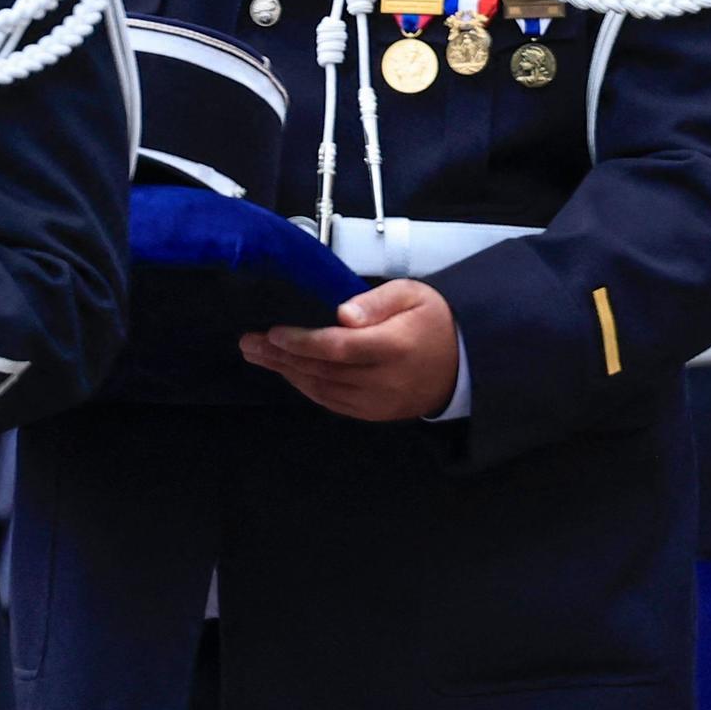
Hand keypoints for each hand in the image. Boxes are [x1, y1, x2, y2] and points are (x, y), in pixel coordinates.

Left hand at [239, 278, 460, 422]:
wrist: (462, 363)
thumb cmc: (433, 320)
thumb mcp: (412, 294)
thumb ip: (376, 300)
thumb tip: (342, 313)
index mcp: (394, 345)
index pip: (338, 347)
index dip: (302, 342)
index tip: (273, 332)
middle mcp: (384, 380)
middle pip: (322, 370)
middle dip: (281, 356)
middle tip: (249, 342)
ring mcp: (379, 402)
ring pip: (322, 389)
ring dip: (287, 372)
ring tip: (258, 355)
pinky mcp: (375, 414)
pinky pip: (332, 402)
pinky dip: (307, 387)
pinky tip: (287, 372)